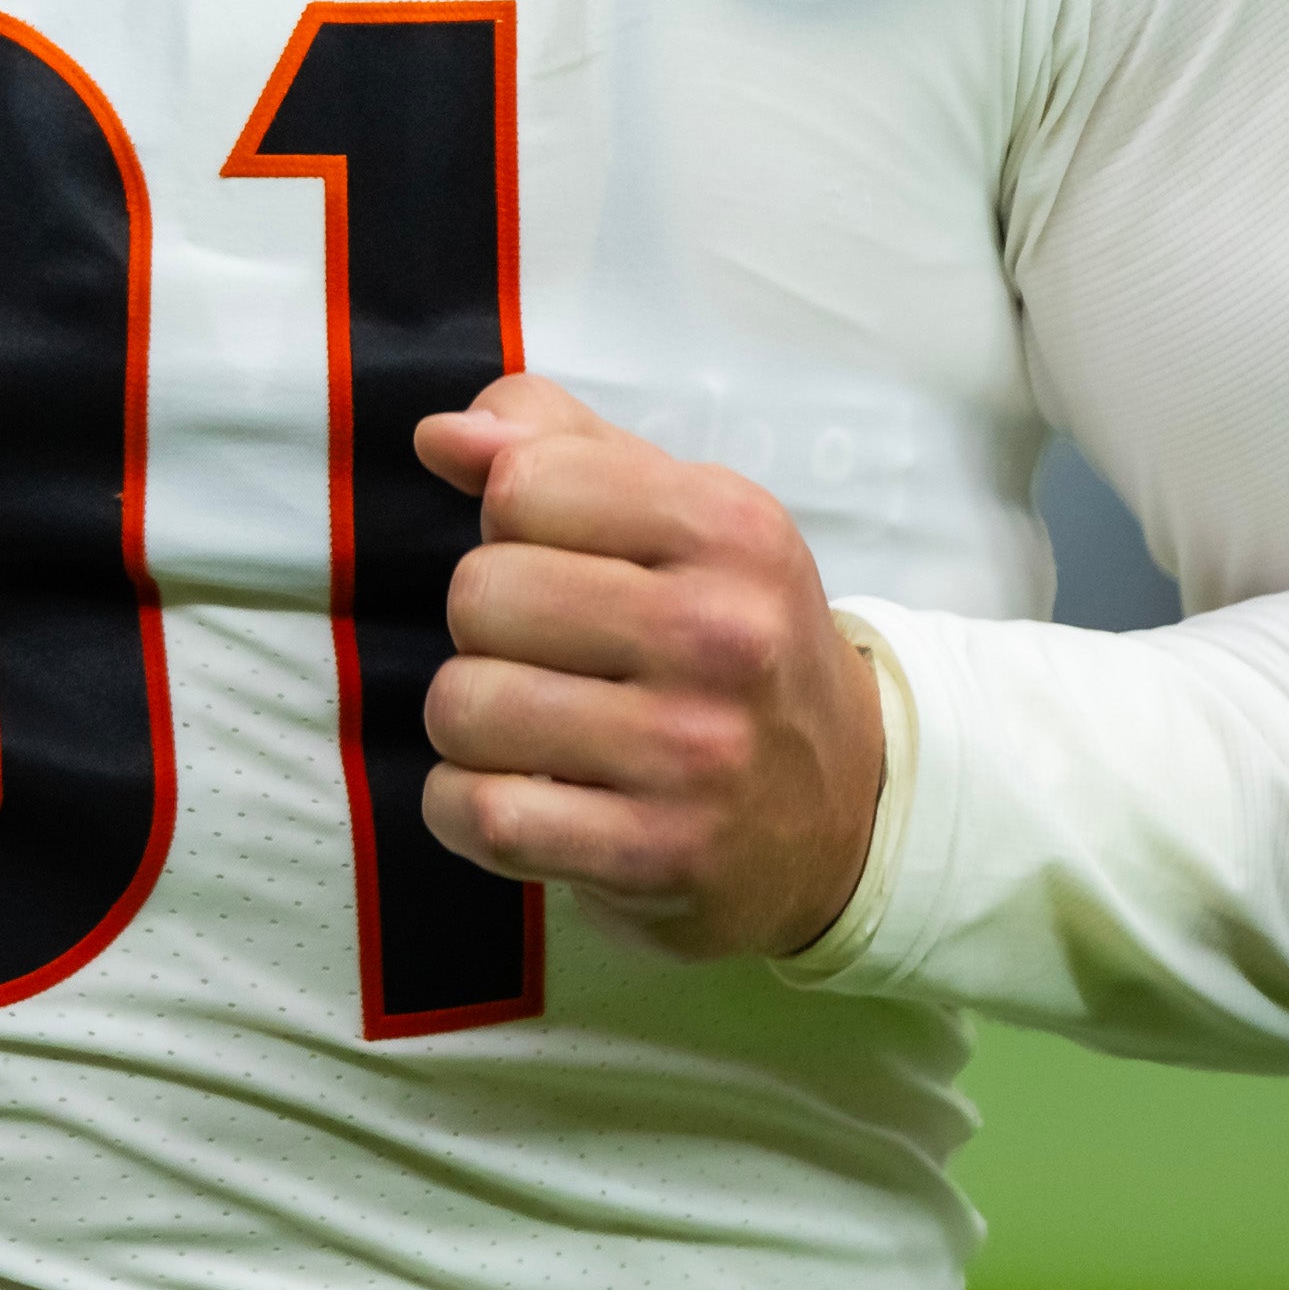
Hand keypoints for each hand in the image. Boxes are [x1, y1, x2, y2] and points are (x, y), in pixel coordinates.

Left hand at [408, 369, 889, 959]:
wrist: (847, 806)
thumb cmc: (730, 639)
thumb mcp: (681, 514)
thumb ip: (557, 446)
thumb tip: (440, 434)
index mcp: (728, 527)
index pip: (523, 484)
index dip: (512, 525)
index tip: (561, 563)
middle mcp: (722, 635)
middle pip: (482, 594)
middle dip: (485, 627)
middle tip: (545, 657)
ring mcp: (693, 754)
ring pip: (466, 707)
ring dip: (470, 724)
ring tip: (529, 728)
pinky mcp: (656, 856)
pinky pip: (486, 816)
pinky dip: (465, 807)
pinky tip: (516, 795)